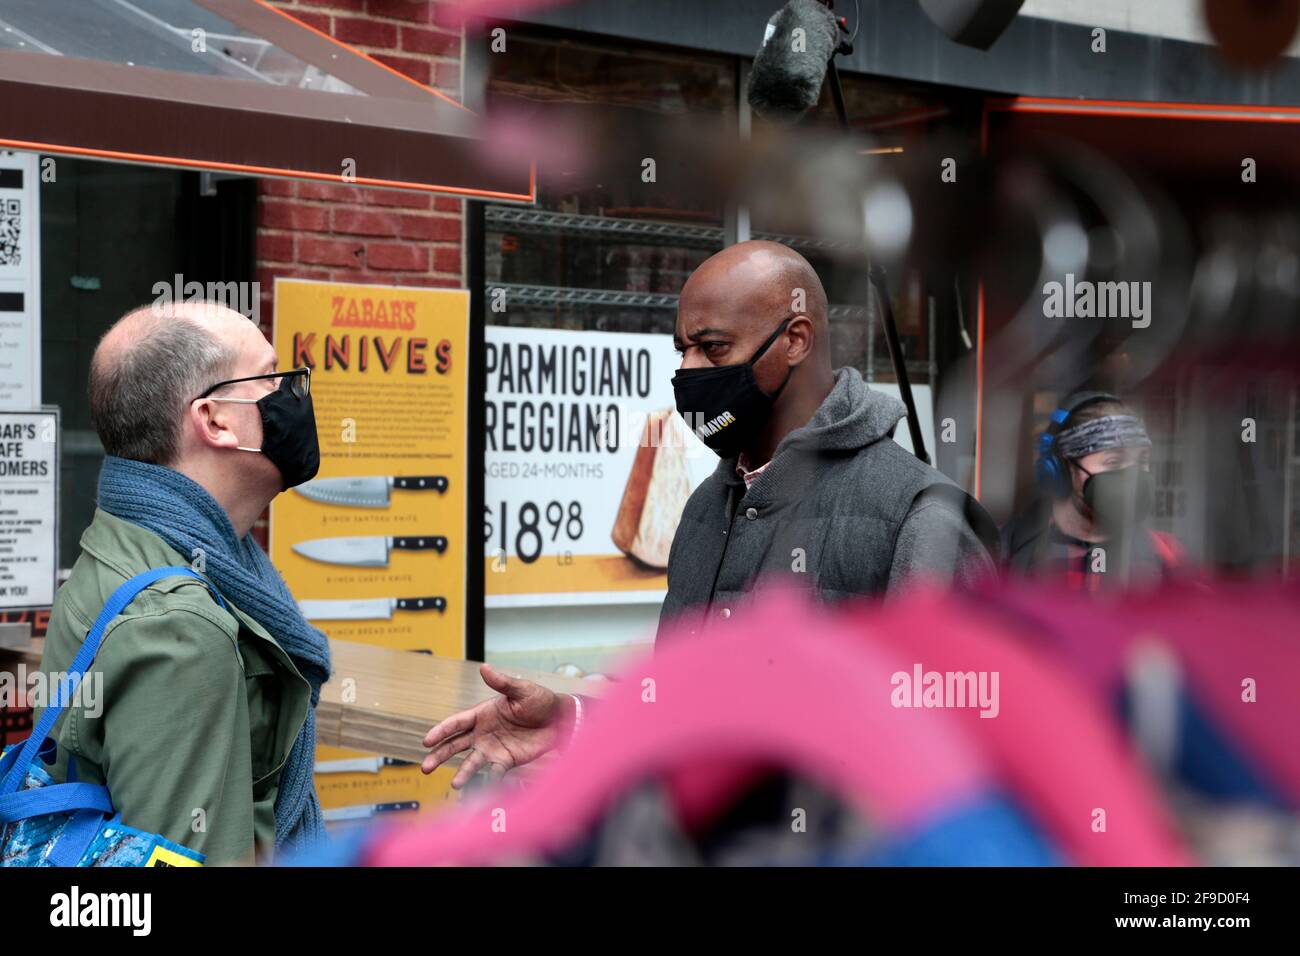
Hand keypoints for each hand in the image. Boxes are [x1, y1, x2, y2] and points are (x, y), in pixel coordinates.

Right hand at [421, 663, 573, 788]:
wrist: (561, 720)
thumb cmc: (539, 701)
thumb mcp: (521, 690)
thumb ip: (502, 682)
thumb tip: (484, 667)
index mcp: (482, 714)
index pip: (456, 723)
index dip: (441, 731)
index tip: (426, 741)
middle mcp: (483, 733)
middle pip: (455, 745)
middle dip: (440, 755)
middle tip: (425, 768)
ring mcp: (493, 748)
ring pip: (472, 762)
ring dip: (462, 772)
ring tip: (455, 783)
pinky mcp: (506, 760)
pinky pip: (494, 772)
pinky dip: (488, 780)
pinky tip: (480, 790)